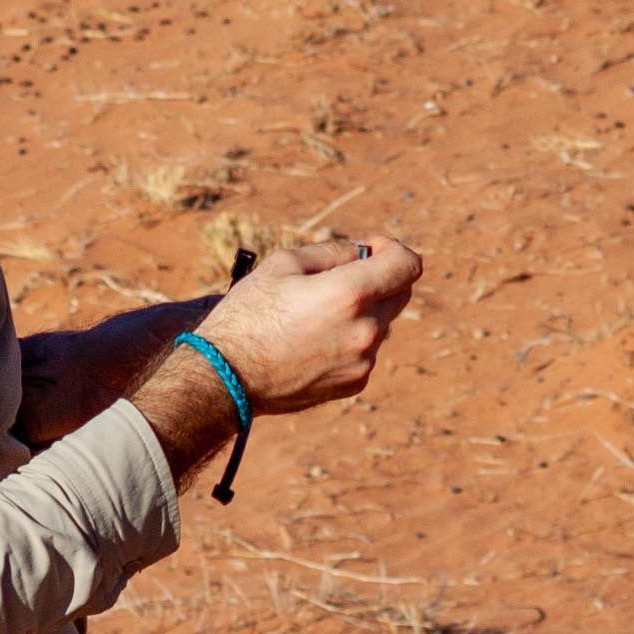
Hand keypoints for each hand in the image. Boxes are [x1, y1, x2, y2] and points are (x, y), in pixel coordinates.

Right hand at [196, 235, 420, 413]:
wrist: (225, 378)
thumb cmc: (249, 314)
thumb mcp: (284, 263)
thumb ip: (334, 252)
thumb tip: (364, 254)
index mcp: (351, 295)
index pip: (408, 264)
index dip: (391, 249)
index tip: (369, 249)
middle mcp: (366, 331)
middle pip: (400, 293)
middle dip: (379, 278)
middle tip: (340, 277)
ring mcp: (362, 362)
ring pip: (381, 322)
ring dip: (362, 311)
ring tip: (315, 314)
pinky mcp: (354, 384)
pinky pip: (366, 350)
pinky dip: (351, 339)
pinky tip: (313, 341)